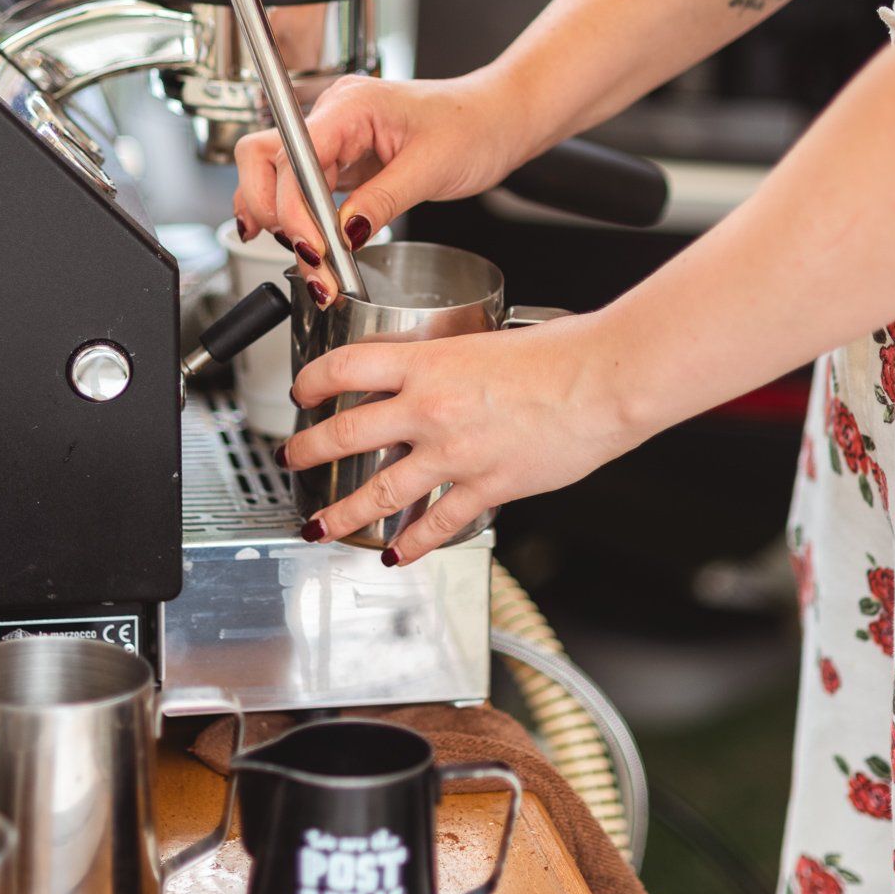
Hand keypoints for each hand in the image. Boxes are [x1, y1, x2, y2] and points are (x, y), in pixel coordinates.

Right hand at [232, 73, 515, 305]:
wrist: (496, 120)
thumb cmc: (473, 126)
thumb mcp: (430, 168)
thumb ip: (380, 202)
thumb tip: (342, 236)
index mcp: (350, 105)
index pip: (294, 156)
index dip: (293, 207)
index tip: (314, 248)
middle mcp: (331, 116)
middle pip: (265, 163)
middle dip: (276, 217)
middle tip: (311, 262)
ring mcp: (332, 138)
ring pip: (275, 179)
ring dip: (283, 223)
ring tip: (314, 264)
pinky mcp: (341, 160)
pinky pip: (301, 190)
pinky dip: (300, 221)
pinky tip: (311, 246)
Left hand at [281, 314, 638, 563]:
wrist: (603, 380)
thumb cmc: (562, 354)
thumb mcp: (488, 341)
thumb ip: (453, 363)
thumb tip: (439, 372)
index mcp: (428, 362)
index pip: (345, 368)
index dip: (312, 381)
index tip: (303, 392)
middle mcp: (430, 408)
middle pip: (344, 433)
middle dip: (307, 451)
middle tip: (291, 460)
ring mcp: (454, 454)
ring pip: (377, 491)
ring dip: (341, 512)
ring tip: (319, 525)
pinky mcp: (485, 488)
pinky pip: (436, 523)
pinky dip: (412, 544)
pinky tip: (396, 553)